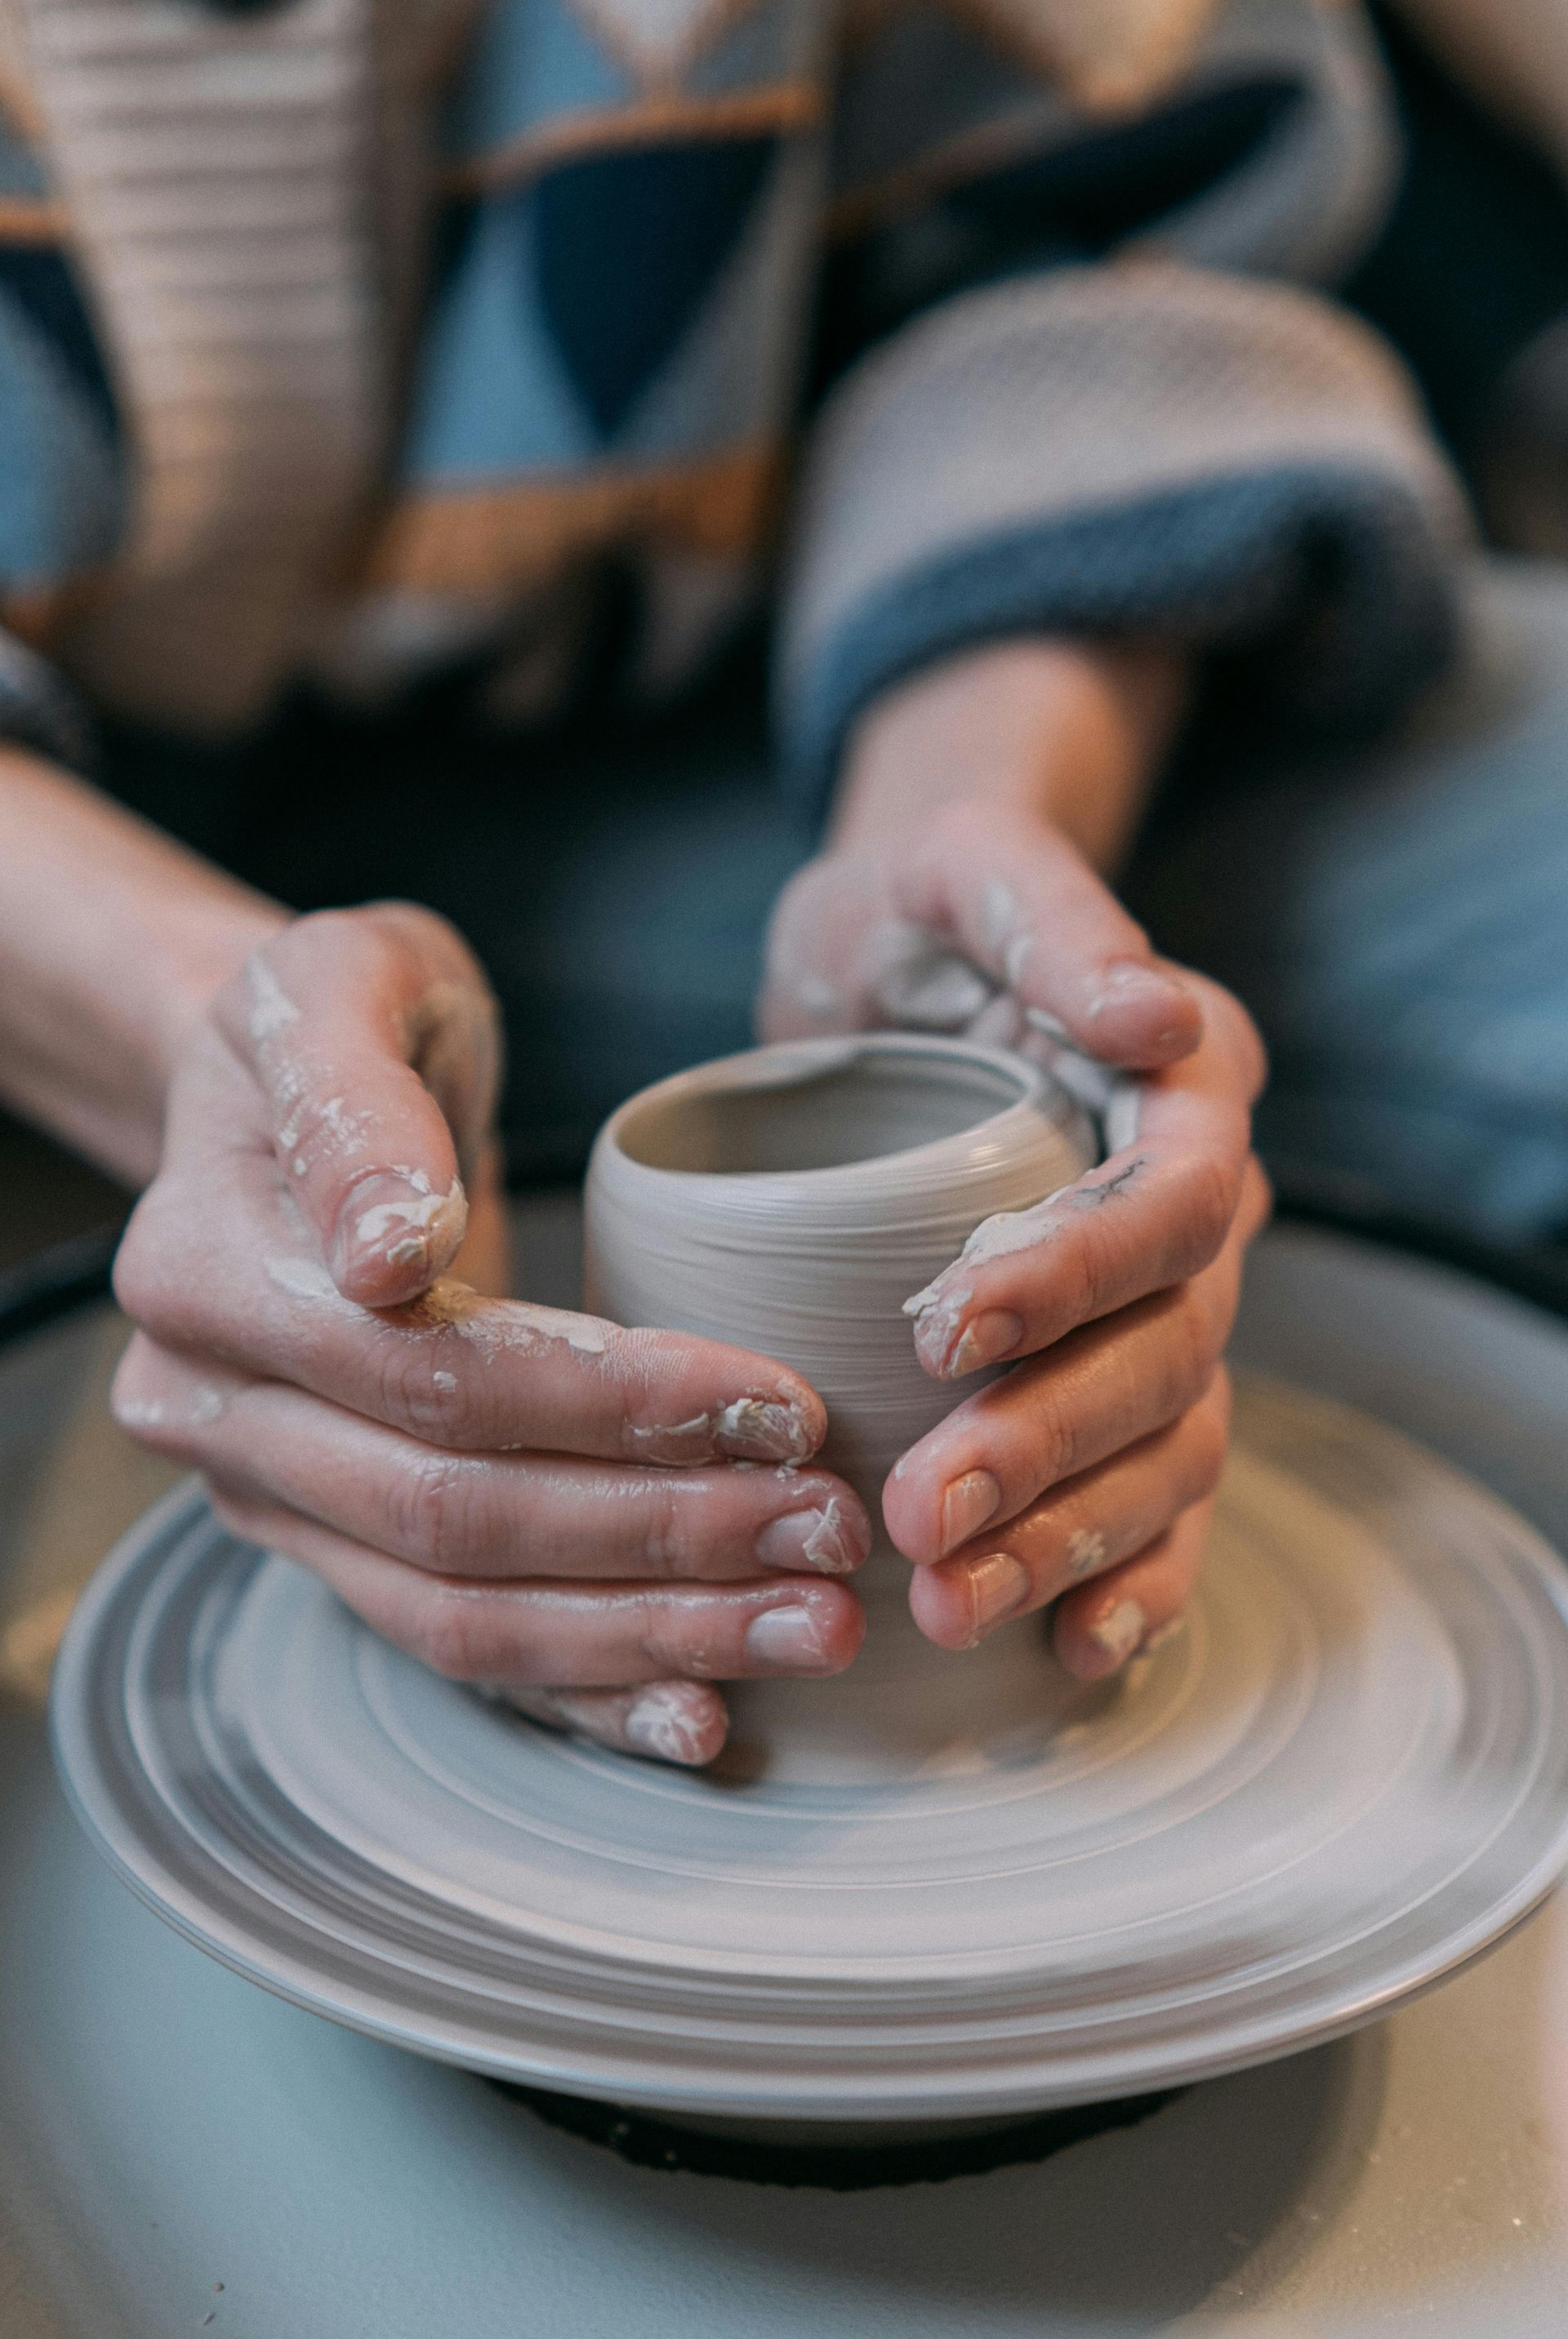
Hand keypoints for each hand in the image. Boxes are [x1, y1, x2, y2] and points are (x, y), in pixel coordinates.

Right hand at [112, 904, 867, 1765]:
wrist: (283, 1090)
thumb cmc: (338, 1018)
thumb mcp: (342, 986)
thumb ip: (355, 1105)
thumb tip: (387, 1253)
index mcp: (205, 1273)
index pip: (434, 1376)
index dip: (616, 1405)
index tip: (783, 1402)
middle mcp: (215, 1411)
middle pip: (457, 1519)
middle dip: (661, 1536)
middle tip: (831, 1529)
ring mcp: (267, 1497)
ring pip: (462, 1613)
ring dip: (649, 1633)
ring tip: (813, 1623)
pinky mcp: (332, 1545)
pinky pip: (458, 1647)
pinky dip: (583, 1693)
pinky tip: (701, 1714)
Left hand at [761, 643, 1267, 1677]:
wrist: (892, 953)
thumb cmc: (922, 905)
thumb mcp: (965, 869)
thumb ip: (1053, 922)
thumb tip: (1152, 1020)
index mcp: (1187, 1088)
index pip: (1166, 1204)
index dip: (1076, 1276)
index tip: (941, 1326)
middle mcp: (1197, 1206)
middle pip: (1167, 1351)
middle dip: (1049, 1445)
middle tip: (919, 1516)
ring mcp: (1161, 1301)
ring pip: (1163, 1442)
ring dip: (1070, 1535)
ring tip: (951, 1604)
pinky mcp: (1102, 1366)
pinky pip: (1155, 1490)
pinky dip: (1127, 1574)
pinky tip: (1067, 1647)